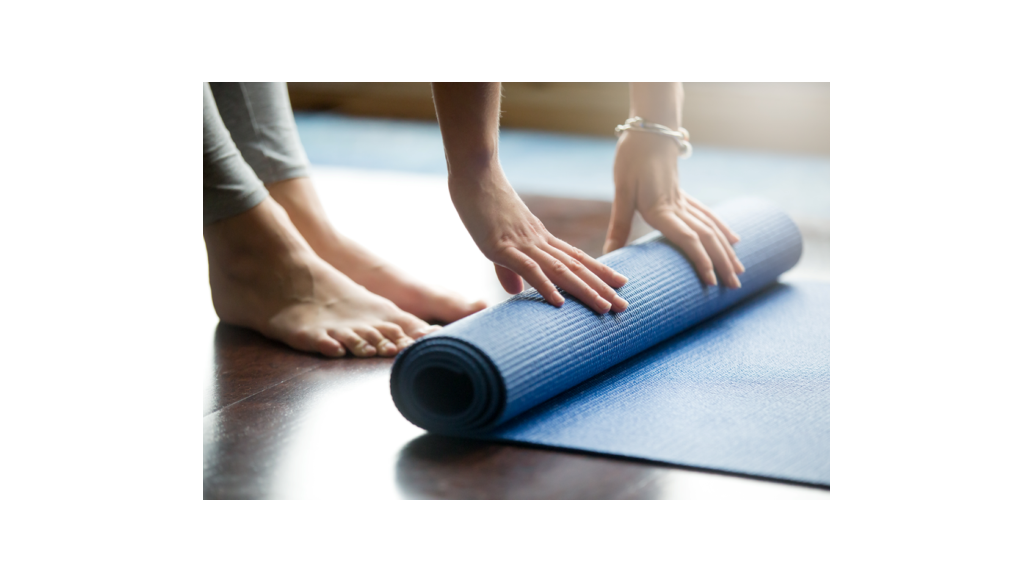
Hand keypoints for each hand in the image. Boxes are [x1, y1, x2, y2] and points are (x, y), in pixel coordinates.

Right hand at [449, 163, 629, 313]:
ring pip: (561, 269)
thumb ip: (507, 269)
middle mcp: (538, 240)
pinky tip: (559, 302)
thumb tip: (516, 291)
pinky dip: (545, 285)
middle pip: (576, 267)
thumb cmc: (482, 202)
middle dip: (601, 287)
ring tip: (605, 307)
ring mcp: (522, 242)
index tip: (620, 284)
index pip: (576, 257)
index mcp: (539, 238)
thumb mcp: (496, 241)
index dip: (599, 271)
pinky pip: (528, 268)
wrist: (474, 171)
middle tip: (624, 306)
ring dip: (584, 290)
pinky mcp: (501, 245)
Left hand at [605, 131, 744, 287]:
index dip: (701, 261)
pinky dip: (724, 229)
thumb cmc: (632, 160)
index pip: (687, 239)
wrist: (649, 130)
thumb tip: (608, 255)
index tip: (711, 282)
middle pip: (707, 238)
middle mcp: (679, 207)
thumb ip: (619, 225)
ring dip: (727, 251)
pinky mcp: (685, 196)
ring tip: (740, 272)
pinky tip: (734, 240)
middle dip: (722, 263)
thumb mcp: (622, 193)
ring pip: (713, 228)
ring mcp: (685, 201)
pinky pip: (710, 215)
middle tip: (735, 288)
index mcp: (662, 209)